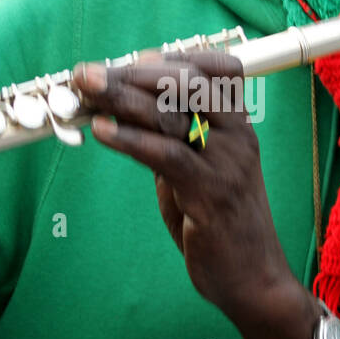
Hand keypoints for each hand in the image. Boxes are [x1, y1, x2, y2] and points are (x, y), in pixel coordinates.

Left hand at [74, 51, 315, 338]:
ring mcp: (227, 163)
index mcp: (238, 125)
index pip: (212, 68)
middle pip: (186, 82)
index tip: (124, 61)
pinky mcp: (211, 194)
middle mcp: (237, 135)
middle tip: (87, 72)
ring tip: (85, 90)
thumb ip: (170, 140)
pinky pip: (167, 154)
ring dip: (122, 97)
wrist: (254, 280)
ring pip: (172, 114)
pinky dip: (130, 138)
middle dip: (132, 72)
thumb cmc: (219, 225)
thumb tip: (122, 108)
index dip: (166, 58)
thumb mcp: (194, 171)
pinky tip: (101, 131)